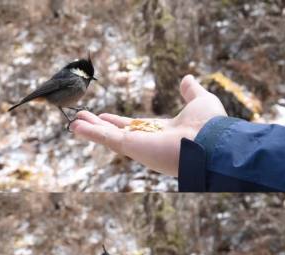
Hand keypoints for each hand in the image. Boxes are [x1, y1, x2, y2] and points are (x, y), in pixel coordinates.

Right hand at [70, 75, 226, 175]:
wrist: (211, 141)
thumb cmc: (210, 125)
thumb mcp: (200, 101)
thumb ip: (191, 91)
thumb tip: (187, 78)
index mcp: (161, 131)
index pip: (134, 126)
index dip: (118, 121)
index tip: (104, 116)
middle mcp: (147, 141)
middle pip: (116, 133)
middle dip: (98, 127)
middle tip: (81, 119)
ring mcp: (137, 145)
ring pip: (107, 136)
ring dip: (90, 130)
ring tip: (73, 123)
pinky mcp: (130, 147)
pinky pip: (106, 139)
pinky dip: (90, 133)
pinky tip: (76, 127)